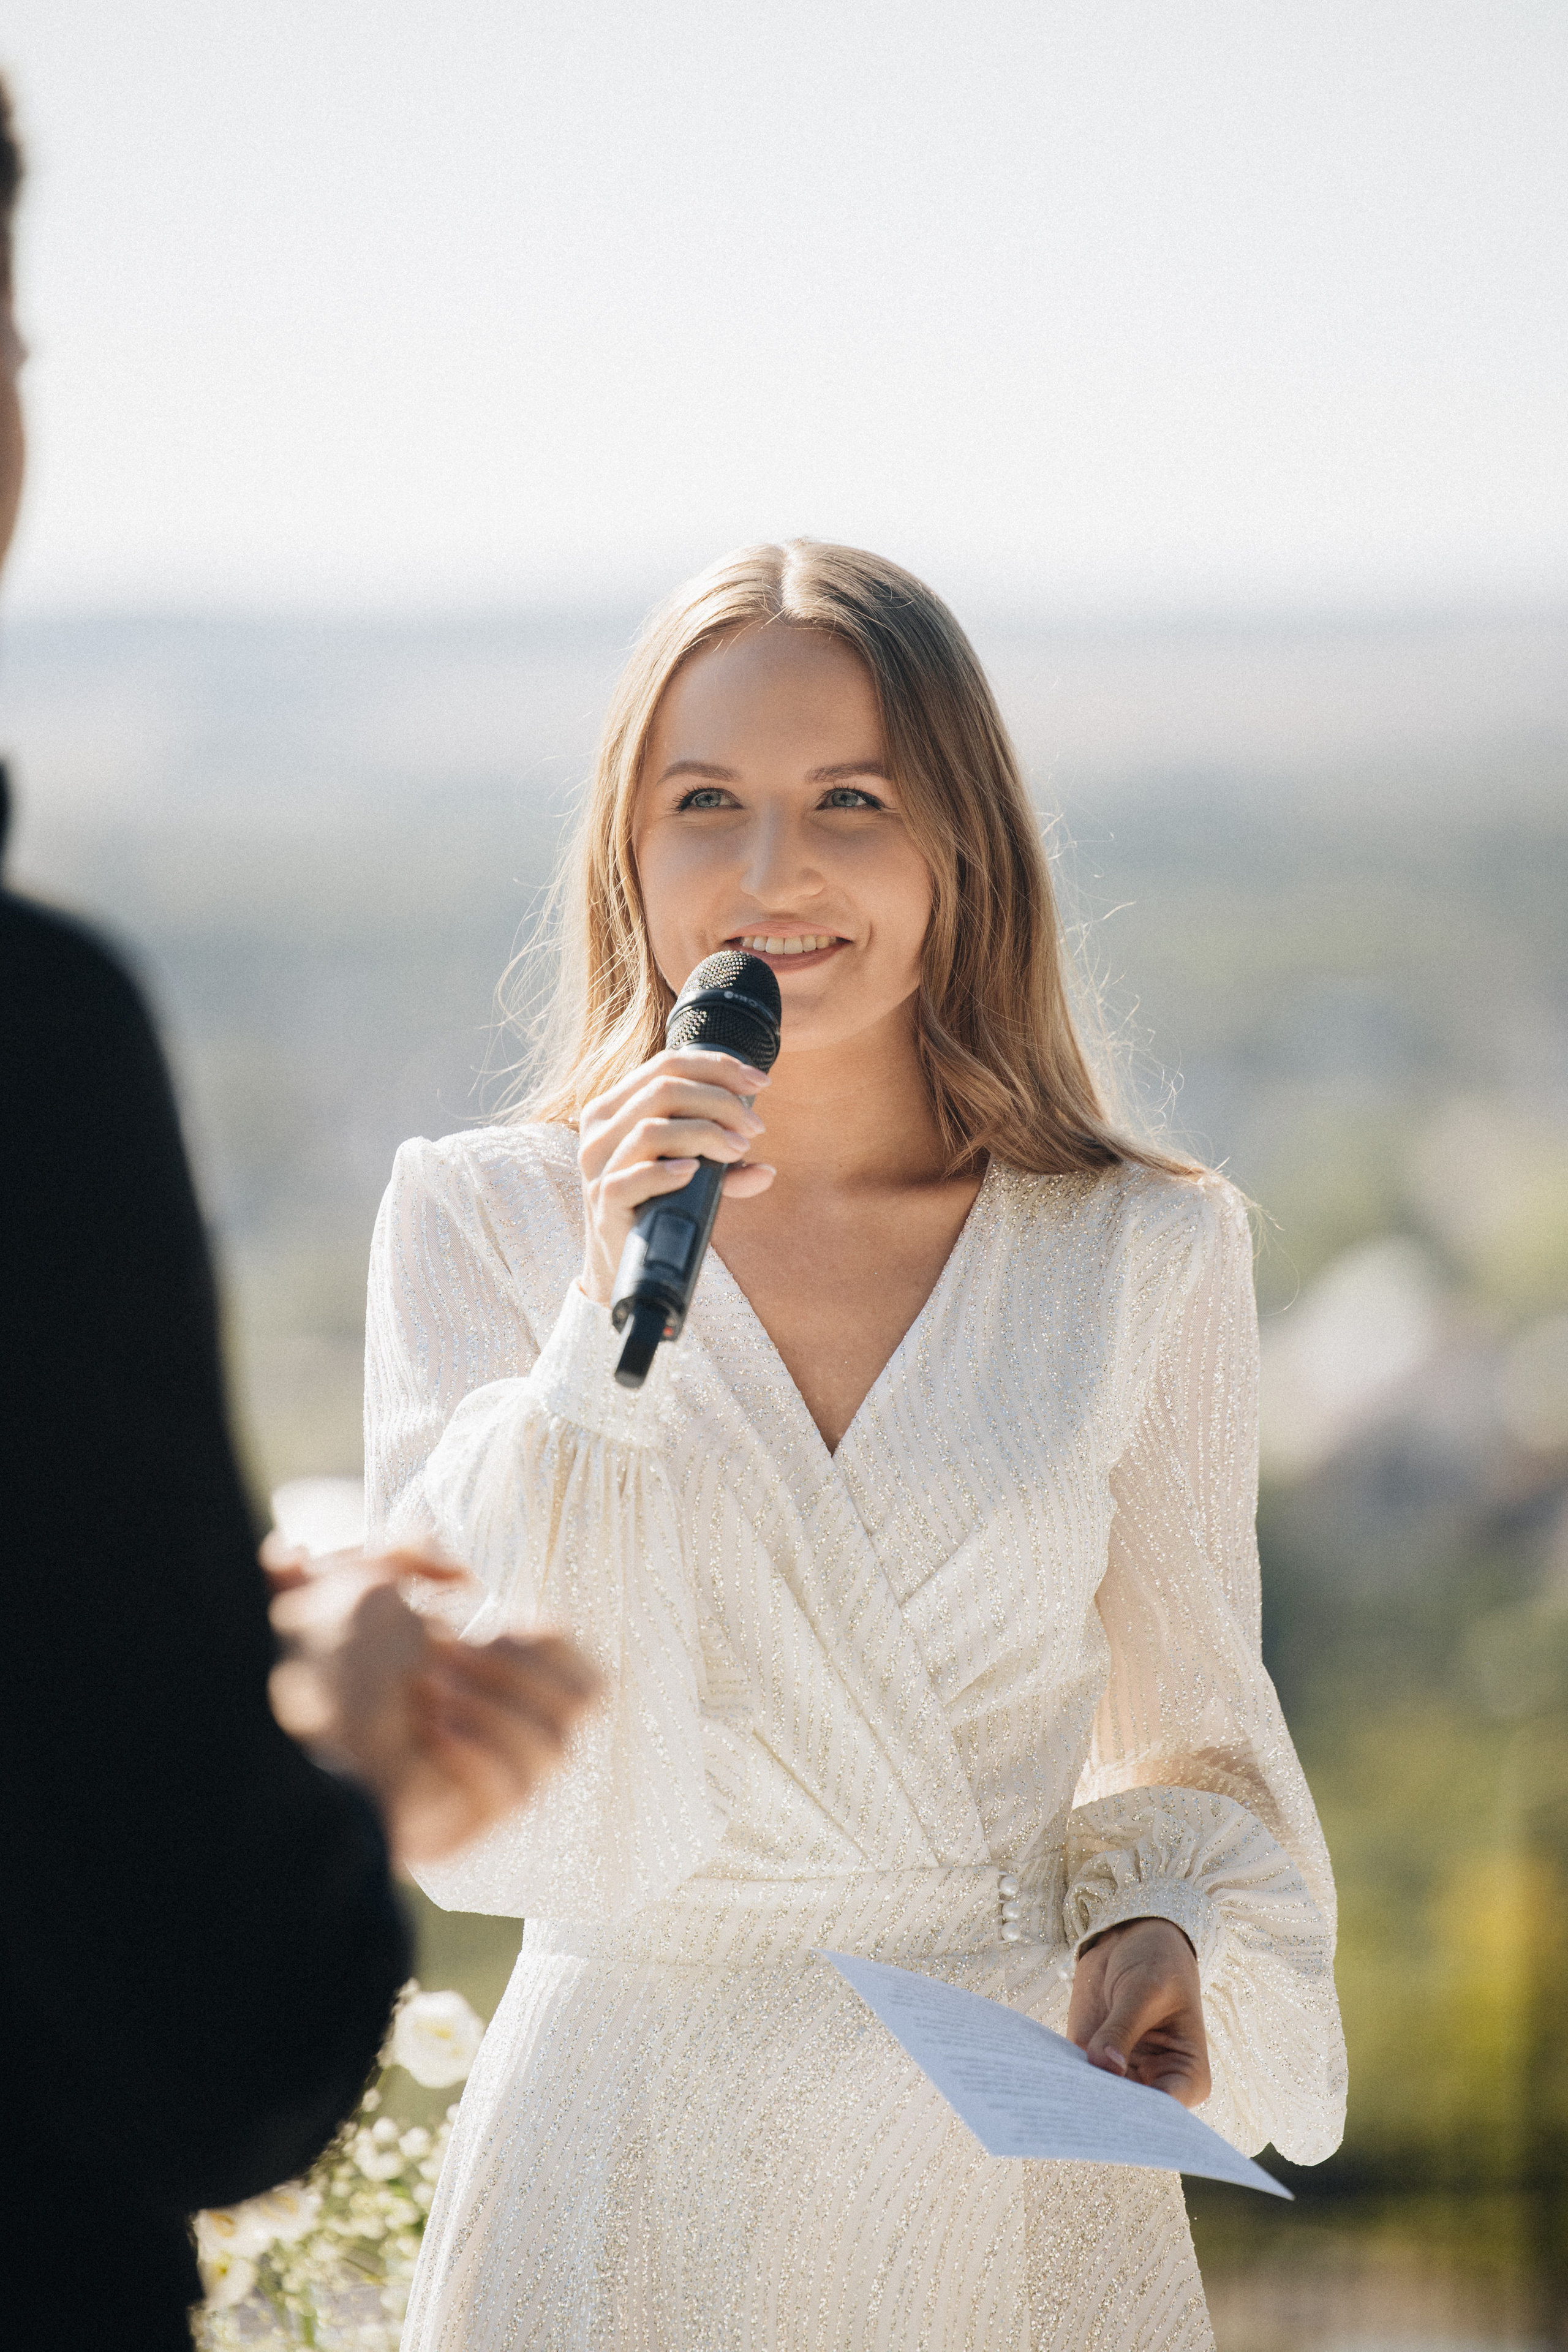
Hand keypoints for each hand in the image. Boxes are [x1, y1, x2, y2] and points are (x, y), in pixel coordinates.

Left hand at [265, 1548, 601, 1867]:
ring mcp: (485, 1781)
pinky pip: (515, 1789)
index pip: (579, 1668)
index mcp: (489, 1682)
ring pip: (557, 1744)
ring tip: (427, 1690)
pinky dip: (481, 1749)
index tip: (483, 1617)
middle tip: (440, 1652)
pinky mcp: (462, 1822)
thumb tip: (462, 1571)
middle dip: (514, 1664)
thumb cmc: (296, 1667)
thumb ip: (401, 1554)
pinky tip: (429, 1730)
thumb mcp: (344, 1586)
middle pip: (581, 1699)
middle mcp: (499, 1733)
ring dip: (498, 1706)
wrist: (258, 1744)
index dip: (548, 1638)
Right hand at [577, 1046, 773, 1305]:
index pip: (667, 1063)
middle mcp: (600, 1128)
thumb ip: (724, 1164)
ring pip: (652, 1129)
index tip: (759, 1082)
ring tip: (737, 1152)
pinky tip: (694, 1172)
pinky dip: (668, 1171)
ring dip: (706, 1134)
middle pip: (664, 1089)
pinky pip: (634, 1177)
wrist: (621, 1258)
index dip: (718, 1067)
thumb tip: (766, 1171)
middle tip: (754, 1128)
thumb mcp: (691, 1172)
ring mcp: (598, 1165)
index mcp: (616, 1105)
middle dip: (721, 1102)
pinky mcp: (604, 1200)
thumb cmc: (656, 1202)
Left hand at [1066, 1916, 1210, 2106]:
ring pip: (1098, 2099)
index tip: (1113, 2117)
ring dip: (1078, 2098)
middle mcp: (1155, 2083)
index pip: (1166, 2111)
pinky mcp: (1091, 2058)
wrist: (1133, 1938)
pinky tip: (1043, 2076)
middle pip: (1129, 2112)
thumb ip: (1122, 2028)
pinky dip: (1061, 2076)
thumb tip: (1104, 2066)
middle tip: (1076, 2114)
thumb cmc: (1158, 1963)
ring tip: (1054, 2098)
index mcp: (1187, 2075)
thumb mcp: (1144, 1990)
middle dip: (1104, 2113)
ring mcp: (1122, 2073)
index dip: (1141, 2120)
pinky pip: (1075, 2075)